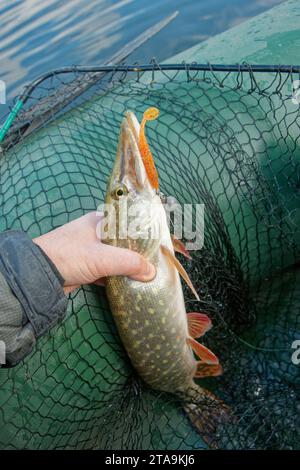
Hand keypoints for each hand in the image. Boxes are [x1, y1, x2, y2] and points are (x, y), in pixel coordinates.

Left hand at [33, 212, 155, 293]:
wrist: (37, 276)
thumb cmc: (69, 256)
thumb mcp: (103, 258)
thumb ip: (129, 263)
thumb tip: (152, 272)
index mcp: (99, 222)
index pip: (127, 223)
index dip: (143, 233)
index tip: (158, 245)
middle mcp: (94, 233)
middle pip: (122, 242)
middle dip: (136, 253)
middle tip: (154, 263)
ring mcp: (88, 251)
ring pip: (114, 257)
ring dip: (126, 266)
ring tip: (145, 274)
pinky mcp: (84, 267)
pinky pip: (105, 270)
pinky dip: (115, 276)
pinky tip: (127, 284)